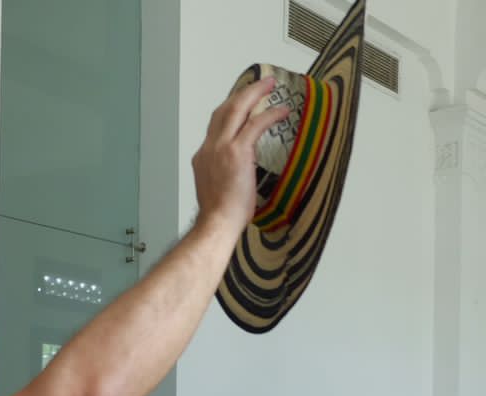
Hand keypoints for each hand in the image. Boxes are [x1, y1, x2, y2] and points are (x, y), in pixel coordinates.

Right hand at [191, 77, 289, 239]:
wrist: (217, 222)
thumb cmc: (220, 215)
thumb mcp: (218, 189)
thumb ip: (225, 175)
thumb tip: (240, 175)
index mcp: (203, 156)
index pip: (216, 125)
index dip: (230, 110)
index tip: (242, 102)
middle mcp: (209, 147)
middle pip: (224, 109)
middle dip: (242, 93)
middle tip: (258, 83)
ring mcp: (221, 147)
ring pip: (237, 108)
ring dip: (255, 93)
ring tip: (269, 85)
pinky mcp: (237, 152)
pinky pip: (255, 124)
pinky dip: (269, 114)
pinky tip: (282, 111)